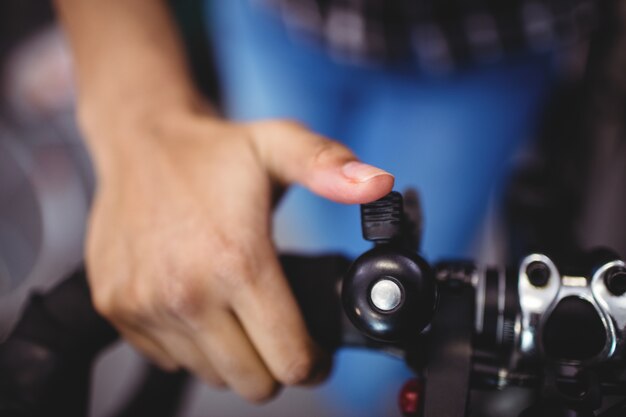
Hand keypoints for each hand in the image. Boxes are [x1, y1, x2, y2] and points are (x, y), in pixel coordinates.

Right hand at [84, 111, 393, 401]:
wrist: (139, 142)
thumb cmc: (214, 152)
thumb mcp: (279, 145)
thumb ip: (331, 167)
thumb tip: (379, 186)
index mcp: (237, 261)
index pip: (289, 359)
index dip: (313, 363)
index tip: (315, 351)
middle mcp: (187, 293)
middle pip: (253, 383)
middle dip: (275, 365)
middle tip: (278, 330)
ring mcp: (146, 305)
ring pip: (211, 375)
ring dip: (233, 355)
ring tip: (236, 310)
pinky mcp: (117, 309)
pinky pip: (169, 358)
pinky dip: (190, 344)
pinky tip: (198, 303)